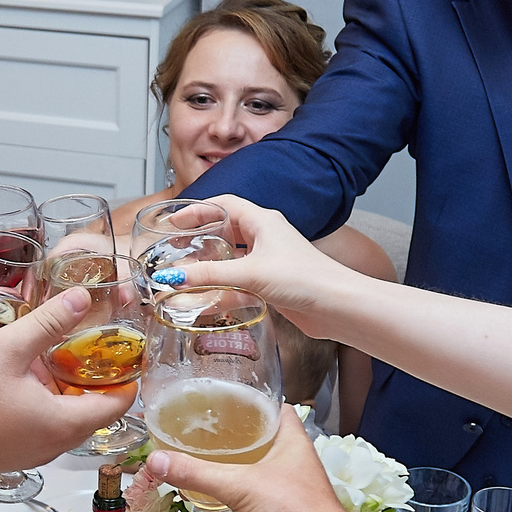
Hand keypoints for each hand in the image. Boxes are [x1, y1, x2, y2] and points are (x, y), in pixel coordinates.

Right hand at [0, 289, 134, 476]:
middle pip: (92, 414)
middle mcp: (54, 447)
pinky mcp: (12, 458)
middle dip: (92, 382)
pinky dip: (42, 409)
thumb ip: (48, 321)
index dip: (126, 377)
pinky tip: (19, 385)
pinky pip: (41, 432)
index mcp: (64, 422)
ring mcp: (32, 456)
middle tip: (85, 351)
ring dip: (64, 395)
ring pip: (65, 423)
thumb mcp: (9, 347)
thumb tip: (80, 299)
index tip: (124, 354)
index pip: (118, 404)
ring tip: (48, 362)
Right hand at [147, 409, 370, 511]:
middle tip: (200, 441)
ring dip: (226, 489)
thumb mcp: (239, 485)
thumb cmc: (295, 511)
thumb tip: (156, 460)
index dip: (253, 403)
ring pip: (252, 487)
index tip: (225, 402)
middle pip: (259, 448)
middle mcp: (290, 467)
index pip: (275, 410)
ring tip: (196, 483)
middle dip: (231, 446)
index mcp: (289, 443)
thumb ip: (196, 472)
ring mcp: (286, 498)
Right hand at [150, 198, 354, 335]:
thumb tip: (174, 276)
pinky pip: (240, 280)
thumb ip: (209, 275)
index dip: (197, 210)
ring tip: (186, 273)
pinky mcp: (272, 283)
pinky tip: (208, 299)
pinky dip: (223, 286)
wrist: (336, 306)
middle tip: (176, 248)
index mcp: (262, 221)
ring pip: (232, 257)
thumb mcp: (250, 273)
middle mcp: (266, 237)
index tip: (175, 221)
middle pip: (226, 230)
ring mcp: (269, 260)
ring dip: (210, 265)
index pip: (223, 204)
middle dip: (200, 238)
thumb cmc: (304, 279)